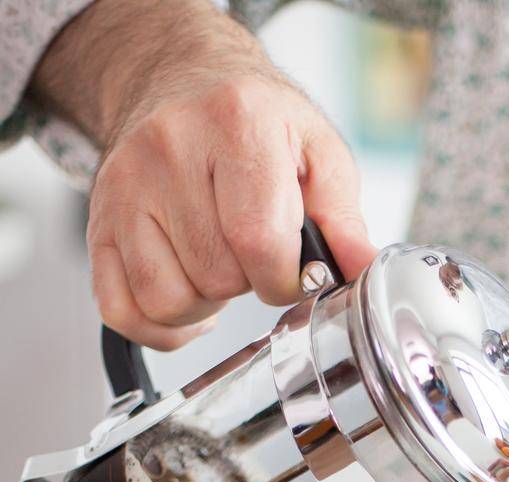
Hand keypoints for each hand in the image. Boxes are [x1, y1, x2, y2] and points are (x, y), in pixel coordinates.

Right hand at [34, 0, 374, 348]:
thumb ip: (343, 218)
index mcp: (235, 123)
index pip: (259, 242)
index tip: (293, 272)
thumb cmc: (256, 124)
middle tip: (250, 251)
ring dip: (202, 303)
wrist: (183, 82)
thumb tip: (363, 271)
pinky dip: (160, 325)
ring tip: (217, 265)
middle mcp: (168, 148)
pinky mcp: (98, 222)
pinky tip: (185, 295)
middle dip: (246, 283)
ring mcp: (124, 187)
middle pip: (216, 277)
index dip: (284, 280)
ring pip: (167, 300)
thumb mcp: (317, 152)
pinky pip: (123, 312)